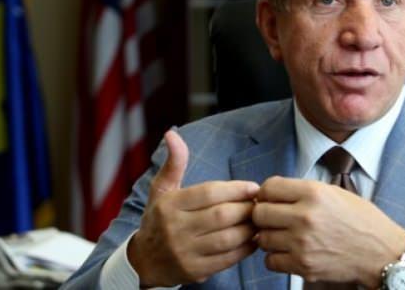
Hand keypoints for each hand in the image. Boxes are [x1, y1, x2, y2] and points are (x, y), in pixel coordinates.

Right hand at [127, 130, 259, 285]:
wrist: (145, 260)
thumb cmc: (159, 218)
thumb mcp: (162, 189)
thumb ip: (174, 163)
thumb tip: (172, 134)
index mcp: (170, 205)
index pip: (209, 193)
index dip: (235, 189)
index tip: (253, 187)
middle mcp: (176, 229)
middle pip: (222, 216)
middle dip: (246, 208)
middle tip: (260, 203)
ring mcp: (186, 252)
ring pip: (228, 239)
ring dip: (250, 229)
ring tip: (259, 220)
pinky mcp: (195, 271)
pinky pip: (228, 259)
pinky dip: (245, 248)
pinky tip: (253, 239)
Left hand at [252, 176, 404, 287]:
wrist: (381, 252)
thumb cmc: (360, 220)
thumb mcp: (333, 192)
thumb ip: (301, 191)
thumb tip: (269, 194)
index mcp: (313, 193)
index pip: (268, 187)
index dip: (266, 193)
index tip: (270, 200)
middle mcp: (305, 216)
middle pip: (259, 213)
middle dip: (263, 215)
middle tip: (273, 220)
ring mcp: (303, 243)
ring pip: (262, 238)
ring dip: (270, 238)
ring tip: (284, 236)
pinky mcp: (304, 266)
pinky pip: (270, 261)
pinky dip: (276, 258)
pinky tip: (289, 252)